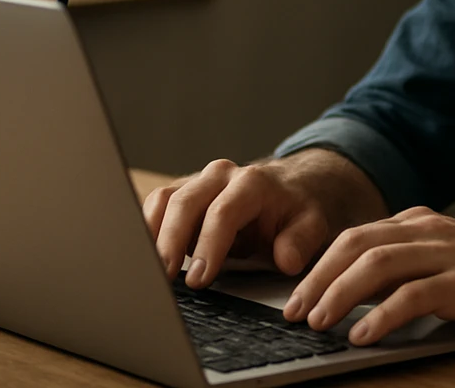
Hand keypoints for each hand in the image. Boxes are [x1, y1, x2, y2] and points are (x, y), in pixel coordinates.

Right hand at [142, 148, 385, 289]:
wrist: (287, 188)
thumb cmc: (294, 212)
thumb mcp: (310, 225)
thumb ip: (299, 241)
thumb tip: (286, 259)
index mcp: (252, 183)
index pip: (224, 213)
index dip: (208, 246)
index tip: (199, 279)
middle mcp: (221, 175)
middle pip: (186, 203)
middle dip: (171, 242)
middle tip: (163, 279)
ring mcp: (198, 181)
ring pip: (164, 200)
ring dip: (152, 234)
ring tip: (145, 269)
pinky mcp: (182, 191)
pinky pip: (156, 204)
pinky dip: (146, 228)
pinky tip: (144, 256)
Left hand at [280, 206, 454, 345]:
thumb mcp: (450, 256)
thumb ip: (411, 264)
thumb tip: (361, 293)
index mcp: (422, 224)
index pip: (356, 236)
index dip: (320, 265)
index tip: (297, 295)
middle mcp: (430, 232)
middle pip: (356, 245)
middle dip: (318, 279)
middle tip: (294, 311)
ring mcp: (448, 254)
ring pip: (377, 265)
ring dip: (339, 294)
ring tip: (318, 322)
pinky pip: (413, 295)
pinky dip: (381, 315)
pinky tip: (363, 334)